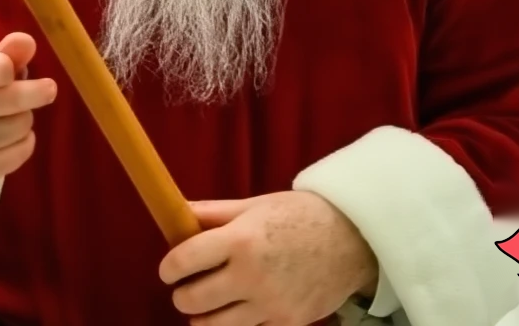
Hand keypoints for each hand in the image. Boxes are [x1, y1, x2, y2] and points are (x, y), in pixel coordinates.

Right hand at [0, 33, 56, 185]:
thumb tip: (28, 43)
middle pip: (15, 98)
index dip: (9, 66)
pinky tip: (12, 136)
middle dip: (36, 92)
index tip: (10, 69)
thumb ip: (8, 51)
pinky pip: (22, 150)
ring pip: (21, 125)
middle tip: (48, 88)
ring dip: (26, 116)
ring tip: (15, 114)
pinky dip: (26, 141)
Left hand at [159, 191, 376, 325]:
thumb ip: (214, 213)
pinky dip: (237, 324)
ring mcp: (270, 306)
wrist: (350, 239)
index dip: (169, 267)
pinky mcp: (287, 324)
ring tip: (206, 304)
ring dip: (203, 317)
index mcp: (241, 240)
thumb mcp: (254, 205)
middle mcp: (252, 276)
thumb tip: (178, 213)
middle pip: (194, 300)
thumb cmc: (299, 215)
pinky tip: (238, 310)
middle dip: (183, 294)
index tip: (168, 269)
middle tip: (186, 286)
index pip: (186, 260)